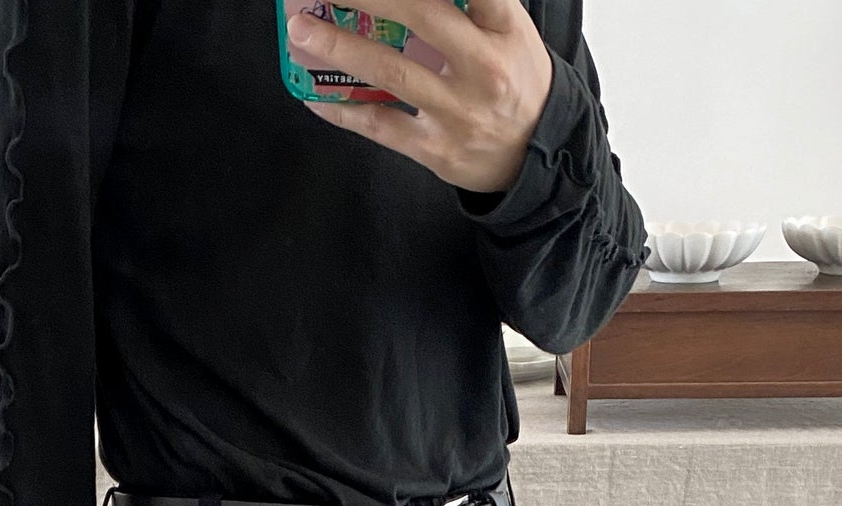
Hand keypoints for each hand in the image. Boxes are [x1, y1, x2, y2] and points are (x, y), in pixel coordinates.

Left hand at [286, 0, 553, 195]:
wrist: (539, 155)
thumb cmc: (515, 79)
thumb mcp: (510, 31)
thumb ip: (472, 3)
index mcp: (504, 29)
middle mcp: (484, 69)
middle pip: (421, 17)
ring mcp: (458, 112)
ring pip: (393, 74)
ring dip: (341, 50)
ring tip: (302, 31)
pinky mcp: (437, 150)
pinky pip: (382, 127)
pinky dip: (343, 111)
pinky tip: (314, 94)